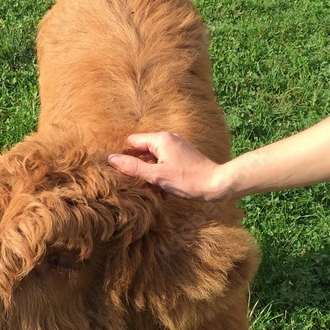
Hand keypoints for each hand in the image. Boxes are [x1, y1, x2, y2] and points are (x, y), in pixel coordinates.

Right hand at [108, 132, 226, 200]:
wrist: (217, 184)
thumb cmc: (188, 180)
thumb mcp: (157, 176)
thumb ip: (134, 168)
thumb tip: (112, 159)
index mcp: (160, 139)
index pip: (132, 141)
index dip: (126, 156)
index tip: (124, 173)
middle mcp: (168, 138)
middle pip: (143, 150)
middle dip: (138, 167)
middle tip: (137, 184)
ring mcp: (176, 147)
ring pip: (153, 158)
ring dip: (150, 173)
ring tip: (152, 189)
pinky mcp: (182, 156)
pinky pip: (164, 162)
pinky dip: (160, 174)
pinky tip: (163, 190)